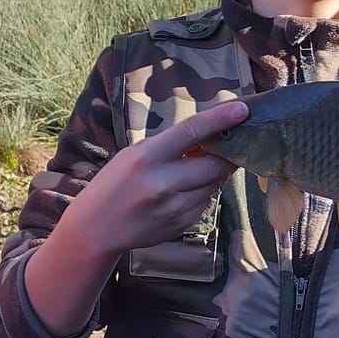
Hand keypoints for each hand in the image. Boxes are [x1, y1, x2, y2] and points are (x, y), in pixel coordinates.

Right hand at [60, 97, 247, 261]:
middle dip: (224, 156)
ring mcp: (174, 206)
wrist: (96, 228)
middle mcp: (163, 181)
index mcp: (148, 156)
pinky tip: (182, 193)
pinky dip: (201, 193)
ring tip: (194, 172)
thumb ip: (170, 146)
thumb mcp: (135, 155)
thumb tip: (209, 136)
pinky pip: (205, 202)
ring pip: (213, 185)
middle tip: (228, 148)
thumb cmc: (114, 184)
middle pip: (213, 165)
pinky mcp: (181, 224)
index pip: (191, 131)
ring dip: (212, 175)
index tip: (242, 109)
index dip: (220, 119)